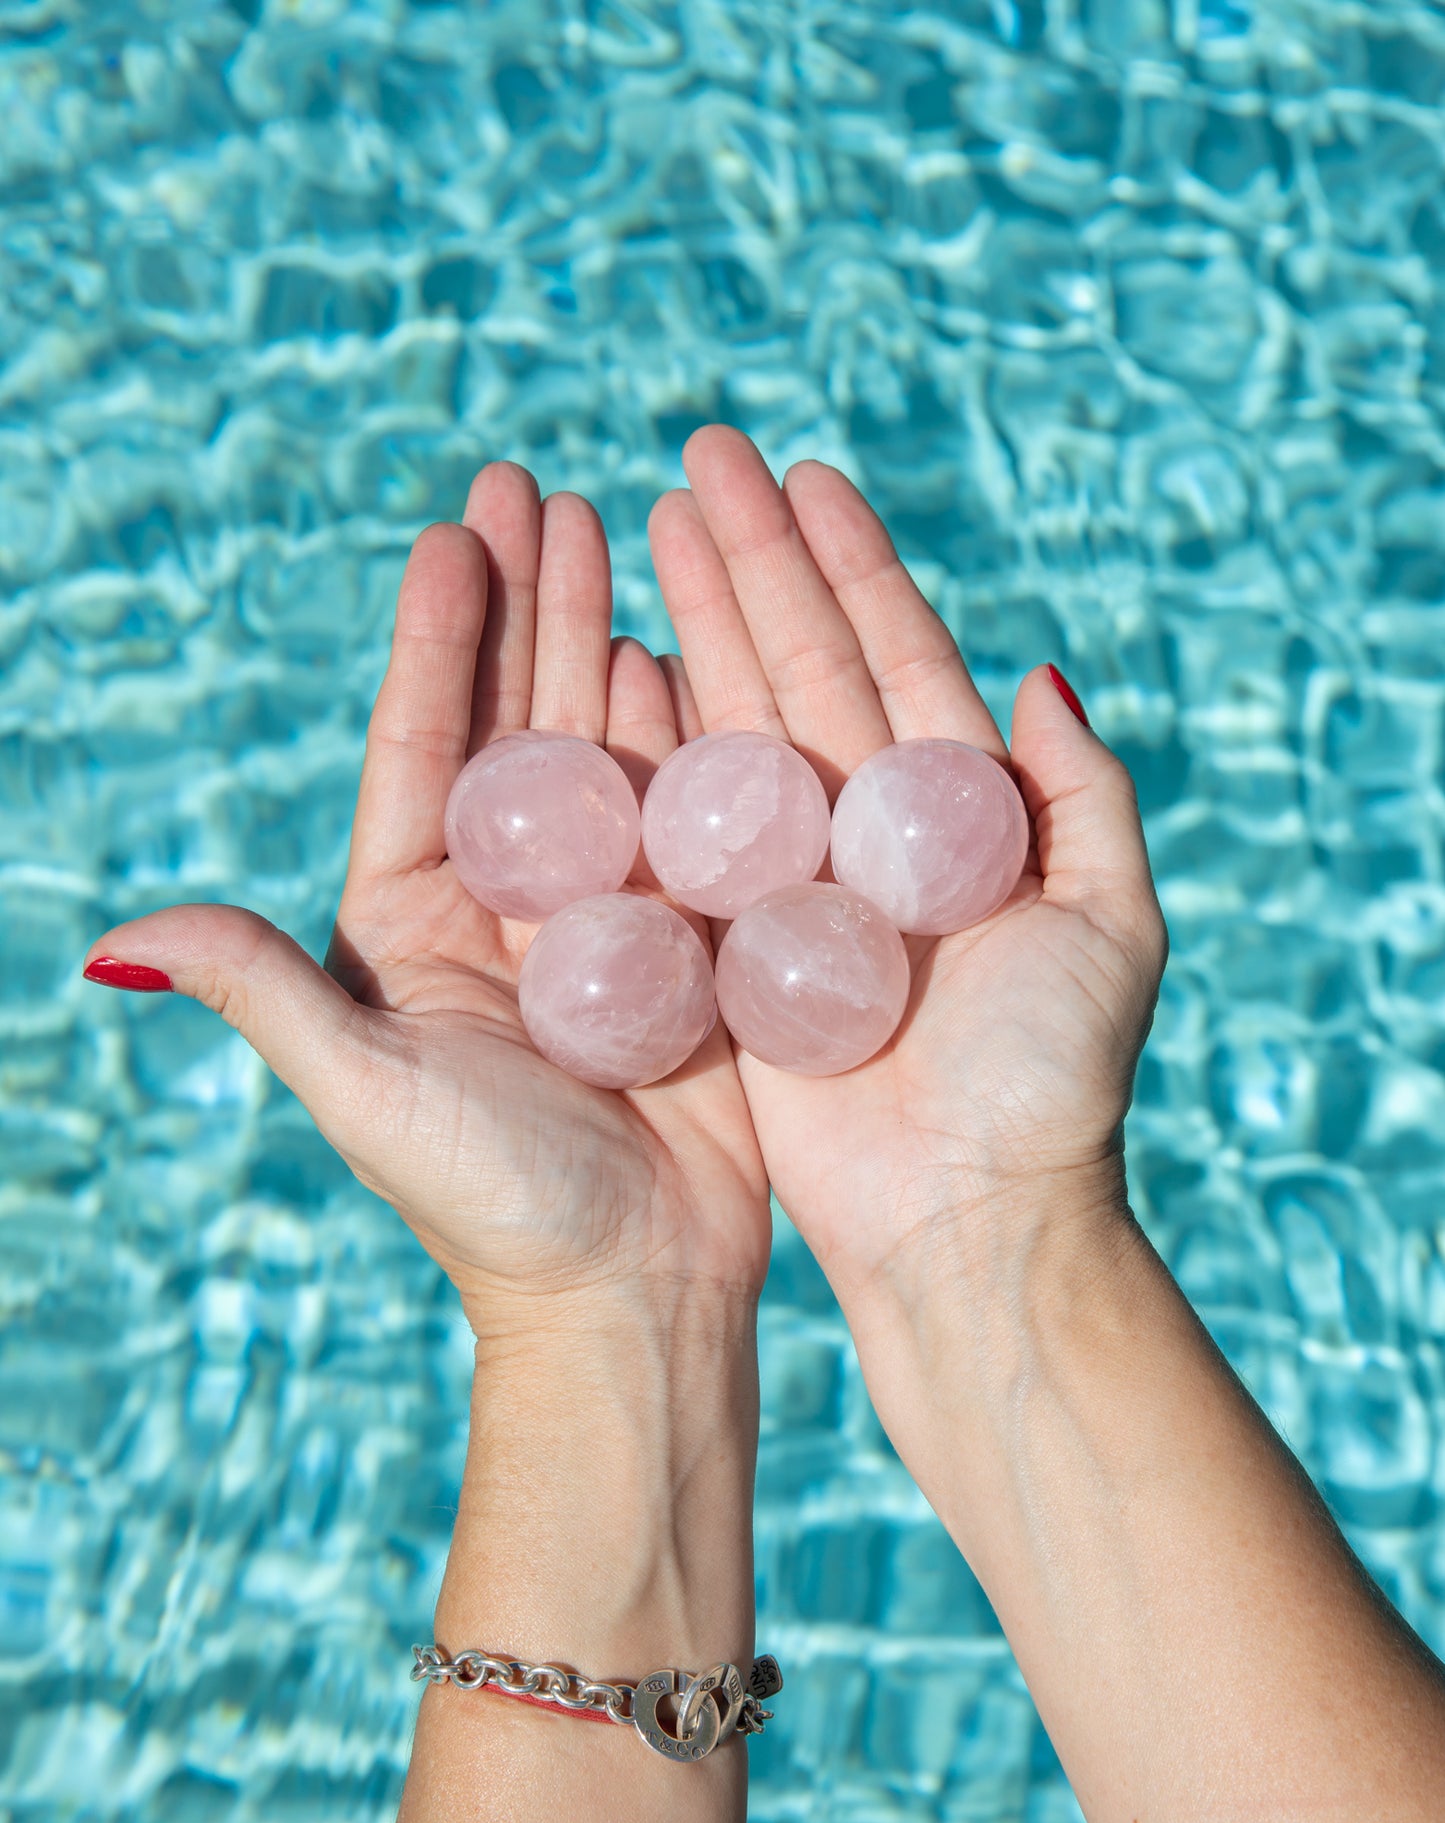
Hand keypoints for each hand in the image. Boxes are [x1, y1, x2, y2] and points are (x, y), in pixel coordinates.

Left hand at [85, 466, 769, 1332]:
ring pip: (605, 745)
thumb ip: (264, 989)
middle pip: (516, 719)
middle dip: (528, 601)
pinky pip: (694, 809)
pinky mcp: (695, 937)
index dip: (436, 636)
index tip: (453, 530)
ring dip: (609, 637)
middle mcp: (510, 898)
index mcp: (417, 919)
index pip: (424, 746)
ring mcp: (608, 909)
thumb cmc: (493, 1203)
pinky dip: (695, 727)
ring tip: (620, 534)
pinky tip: (693, 648)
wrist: (635, 1293)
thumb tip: (117, 934)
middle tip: (540, 488)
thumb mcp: (364, 1088)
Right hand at [648, 427, 1168, 1297]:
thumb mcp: (1114, 926)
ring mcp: (790, 884)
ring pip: (734, 726)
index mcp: (957, 813)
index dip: (849, 562)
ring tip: (644, 526)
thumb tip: (1044, 674)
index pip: (895, 654)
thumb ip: (1087, 797)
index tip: (801, 474)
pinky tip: (617, 663)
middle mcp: (866, 831)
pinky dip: (650, 748)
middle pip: (802, 666)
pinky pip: (680, 830)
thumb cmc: (1049, 1085)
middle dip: (751, 562)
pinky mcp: (724, 947)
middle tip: (696, 460)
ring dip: (695, 623)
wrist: (963, 1225)